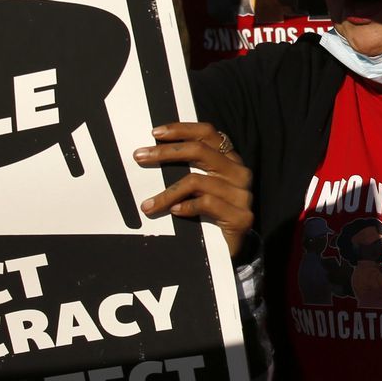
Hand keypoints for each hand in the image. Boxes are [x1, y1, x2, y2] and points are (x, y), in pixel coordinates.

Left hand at [135, 122, 254, 254]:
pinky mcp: (241, 216)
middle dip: (165, 152)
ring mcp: (242, 194)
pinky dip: (185, 207)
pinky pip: (205, 204)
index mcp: (231, 160)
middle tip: (139, 157)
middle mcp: (239, 172)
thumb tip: (153, 153)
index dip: (182, 129)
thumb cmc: (213, 215)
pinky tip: (173, 212)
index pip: (208, 133)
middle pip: (200, 151)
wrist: (236, 250)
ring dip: (166, 193)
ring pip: (197, 181)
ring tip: (147, 205)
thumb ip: (192, 169)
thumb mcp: (203, 187)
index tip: (154, 133)